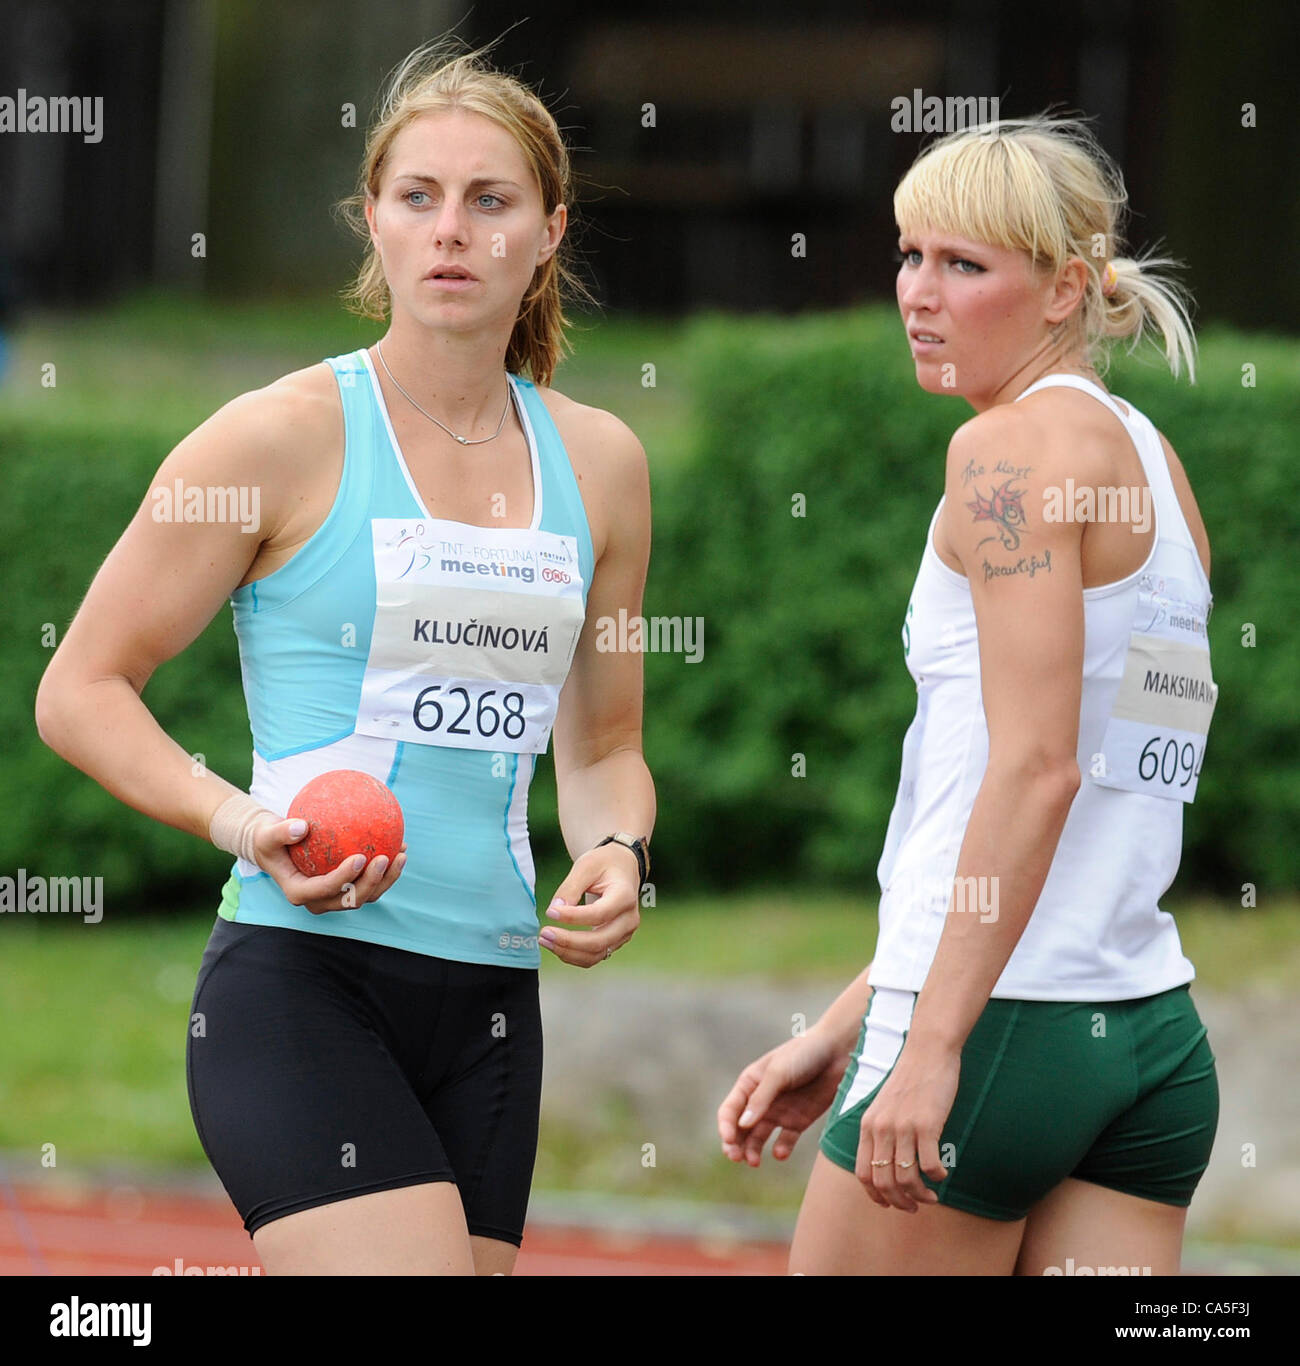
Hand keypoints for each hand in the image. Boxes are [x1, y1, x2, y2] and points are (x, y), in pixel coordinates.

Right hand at [255, 815, 407, 914]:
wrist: (275, 847)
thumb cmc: (269, 839)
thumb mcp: (266, 834)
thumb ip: (280, 832)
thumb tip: (301, 826)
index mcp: (299, 892)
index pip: (325, 889)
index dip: (344, 878)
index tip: (360, 857)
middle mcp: (319, 900)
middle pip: (351, 899)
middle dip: (372, 882)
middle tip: (384, 857)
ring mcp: (335, 897)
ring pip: (367, 894)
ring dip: (387, 878)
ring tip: (401, 853)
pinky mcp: (347, 888)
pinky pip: (371, 880)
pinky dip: (386, 867)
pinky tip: (400, 845)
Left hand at [539, 842, 640, 966]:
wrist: (622, 868)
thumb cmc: (605, 864)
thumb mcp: (586, 865)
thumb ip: (570, 887)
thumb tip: (555, 909)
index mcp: (625, 896)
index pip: (599, 914)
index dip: (573, 917)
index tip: (550, 912)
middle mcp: (629, 918)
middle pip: (599, 941)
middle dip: (568, 941)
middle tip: (544, 933)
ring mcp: (624, 933)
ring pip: (596, 954)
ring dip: (568, 952)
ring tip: (545, 941)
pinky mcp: (615, 941)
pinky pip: (595, 956)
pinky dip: (574, 955)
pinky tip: (557, 945)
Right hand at [717, 1027, 848, 1166]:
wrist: (838, 1052)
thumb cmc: (804, 1053)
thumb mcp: (779, 1073)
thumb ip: (761, 1099)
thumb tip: (742, 1125)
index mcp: (750, 1083)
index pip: (730, 1110)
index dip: (725, 1127)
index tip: (729, 1141)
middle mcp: (761, 1100)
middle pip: (741, 1128)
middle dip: (735, 1144)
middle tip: (736, 1158)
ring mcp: (779, 1112)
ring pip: (758, 1137)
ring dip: (753, 1150)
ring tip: (754, 1162)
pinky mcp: (798, 1121)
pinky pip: (785, 1141)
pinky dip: (780, 1149)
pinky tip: (781, 1153)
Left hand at [854, 1043, 959, 1211]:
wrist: (927, 1050)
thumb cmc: (910, 1079)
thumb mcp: (884, 1105)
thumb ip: (881, 1130)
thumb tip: (888, 1162)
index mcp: (868, 1125)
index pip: (864, 1173)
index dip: (876, 1195)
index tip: (890, 1204)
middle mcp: (881, 1128)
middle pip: (883, 1182)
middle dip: (899, 1202)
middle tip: (914, 1206)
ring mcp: (903, 1127)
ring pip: (906, 1179)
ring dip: (920, 1195)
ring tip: (932, 1196)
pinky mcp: (926, 1124)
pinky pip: (929, 1165)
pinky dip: (937, 1176)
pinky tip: (943, 1173)